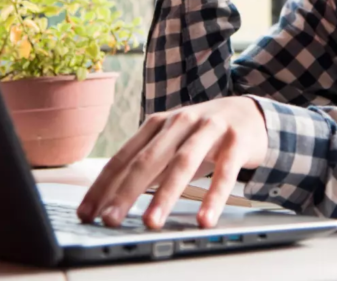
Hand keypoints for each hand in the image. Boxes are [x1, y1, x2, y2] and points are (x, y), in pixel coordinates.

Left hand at [76, 97, 267, 229]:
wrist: (250, 112)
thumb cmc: (204, 135)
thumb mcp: (173, 144)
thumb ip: (148, 166)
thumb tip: (113, 200)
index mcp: (158, 124)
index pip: (124, 157)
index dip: (103, 186)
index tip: (86, 213)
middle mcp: (180, 122)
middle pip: (148, 159)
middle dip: (126, 192)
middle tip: (110, 220)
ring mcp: (209, 128)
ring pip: (183, 162)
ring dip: (165, 195)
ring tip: (151, 223)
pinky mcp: (237, 140)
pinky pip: (224, 171)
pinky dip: (214, 196)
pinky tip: (204, 218)